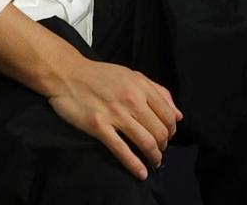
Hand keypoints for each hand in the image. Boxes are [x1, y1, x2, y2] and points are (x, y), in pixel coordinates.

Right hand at [48, 58, 182, 180]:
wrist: (68, 74)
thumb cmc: (100, 75)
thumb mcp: (131, 75)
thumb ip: (157, 91)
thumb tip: (178, 114)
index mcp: (140, 86)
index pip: (168, 114)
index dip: (171, 130)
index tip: (167, 136)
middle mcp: (131, 99)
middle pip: (159, 131)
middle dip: (163, 146)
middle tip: (159, 150)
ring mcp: (115, 114)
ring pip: (145, 142)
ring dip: (153, 157)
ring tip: (153, 162)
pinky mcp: (99, 126)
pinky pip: (121, 150)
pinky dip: (134, 164)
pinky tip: (140, 172)